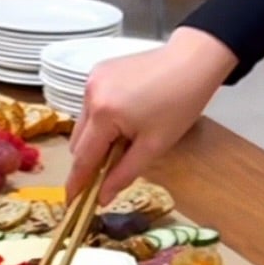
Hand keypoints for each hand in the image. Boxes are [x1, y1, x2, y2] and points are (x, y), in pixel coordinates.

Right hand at [66, 28, 237, 203]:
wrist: (192, 61)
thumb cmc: (179, 105)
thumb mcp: (154, 146)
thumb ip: (123, 173)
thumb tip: (101, 198)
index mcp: (103, 114)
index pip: (83, 158)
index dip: (77, 183)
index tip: (71, 203)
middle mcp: (90, 95)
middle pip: (78, 142)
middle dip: (91, 159)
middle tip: (114, 168)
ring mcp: (91, 80)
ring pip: (84, 124)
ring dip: (97, 138)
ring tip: (128, 136)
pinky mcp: (98, 71)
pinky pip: (91, 105)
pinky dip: (102, 118)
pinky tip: (127, 115)